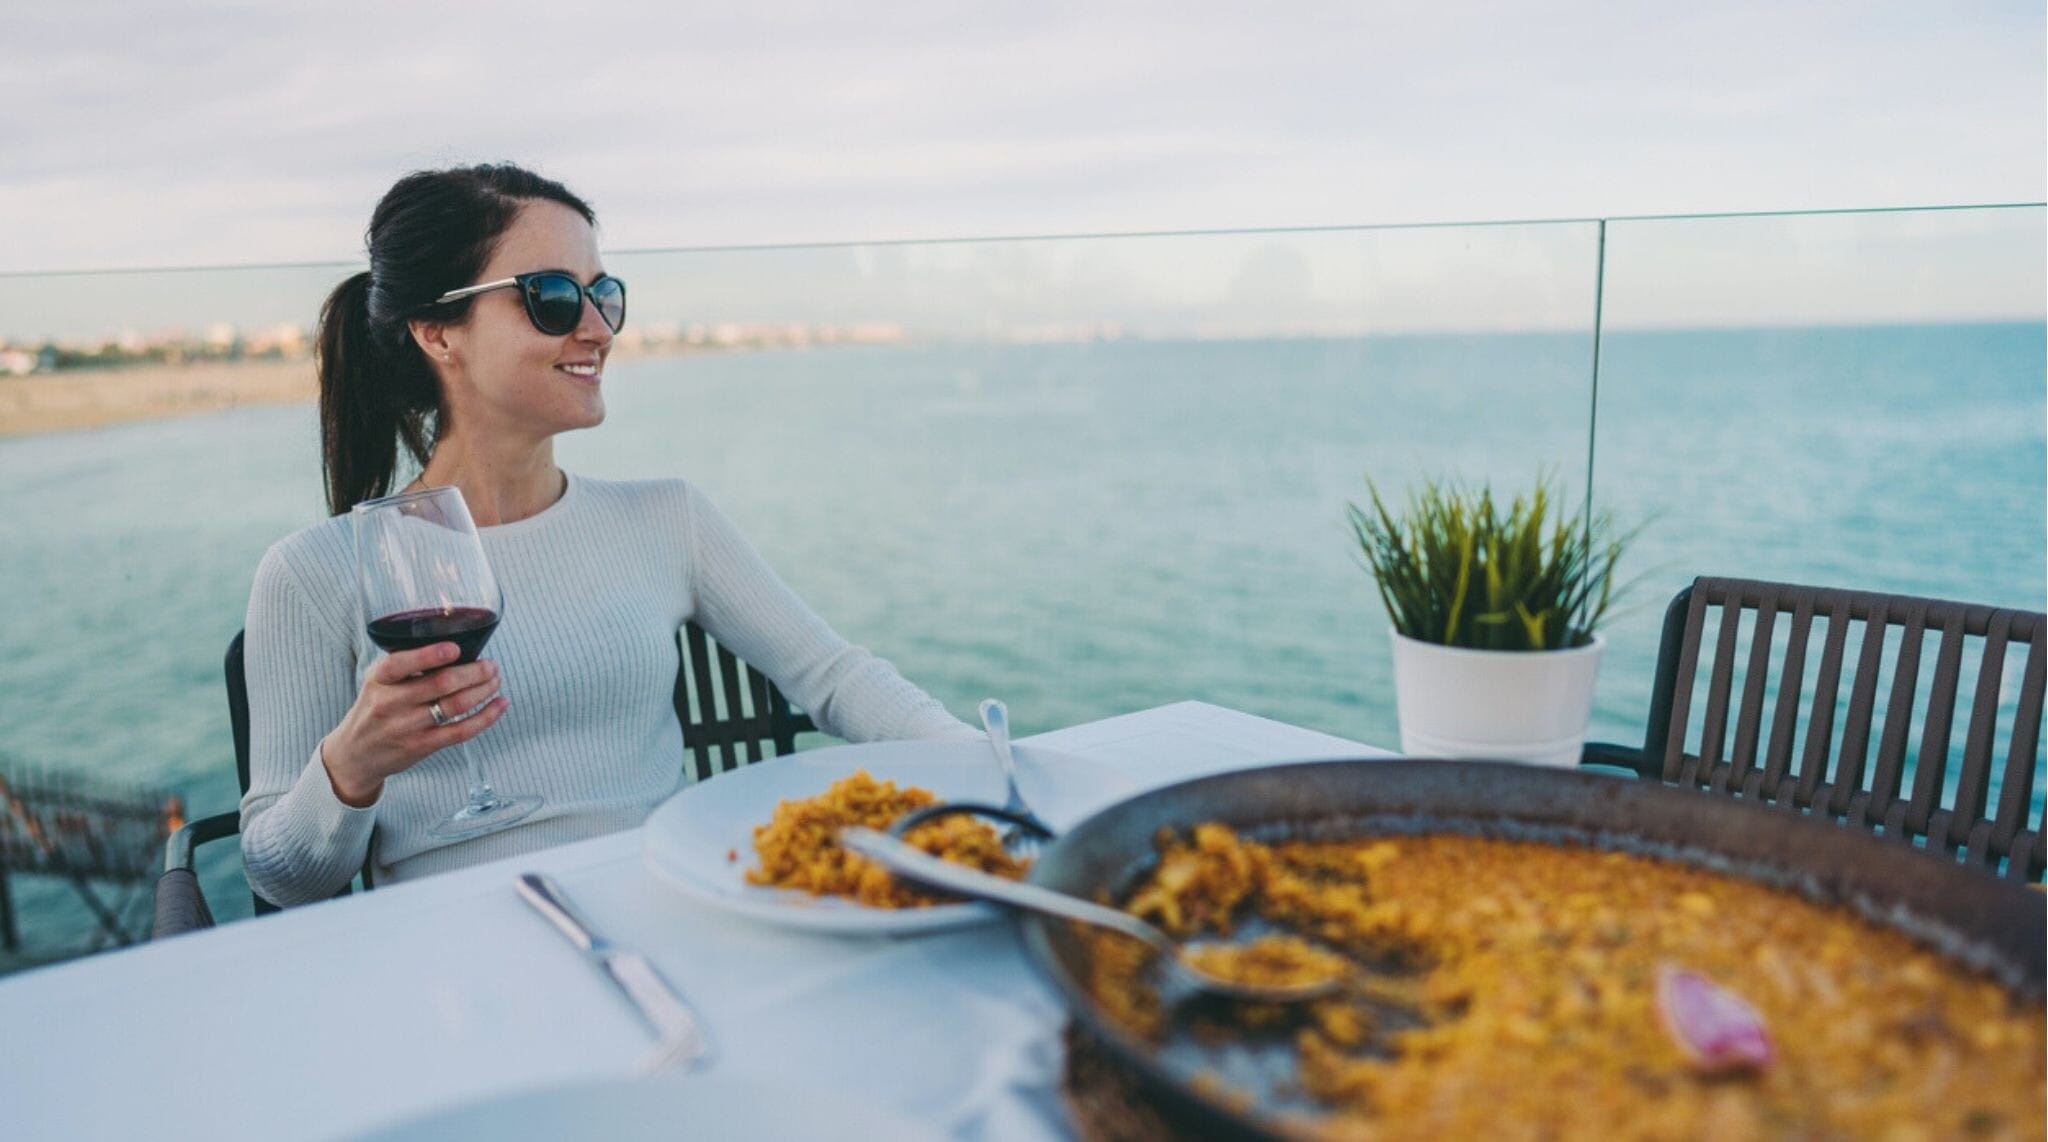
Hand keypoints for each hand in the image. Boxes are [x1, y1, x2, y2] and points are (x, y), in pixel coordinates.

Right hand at [319, 642, 507, 806]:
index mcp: (379, 679)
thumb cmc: (376, 707)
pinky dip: (486, 716)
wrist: (356, 753)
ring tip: (495, 680)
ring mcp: (406, 727)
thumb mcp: (378, 681)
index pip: (400, 664)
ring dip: (483, 690)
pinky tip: (500, 704)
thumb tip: (457, 644)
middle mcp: (390, 703)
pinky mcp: (422, 746)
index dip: (430, 655)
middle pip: (440, 684)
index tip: (455, 648)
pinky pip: (461, 731)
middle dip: (474, 672)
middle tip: (491, 665)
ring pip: (455, 705)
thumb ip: (407, 664)